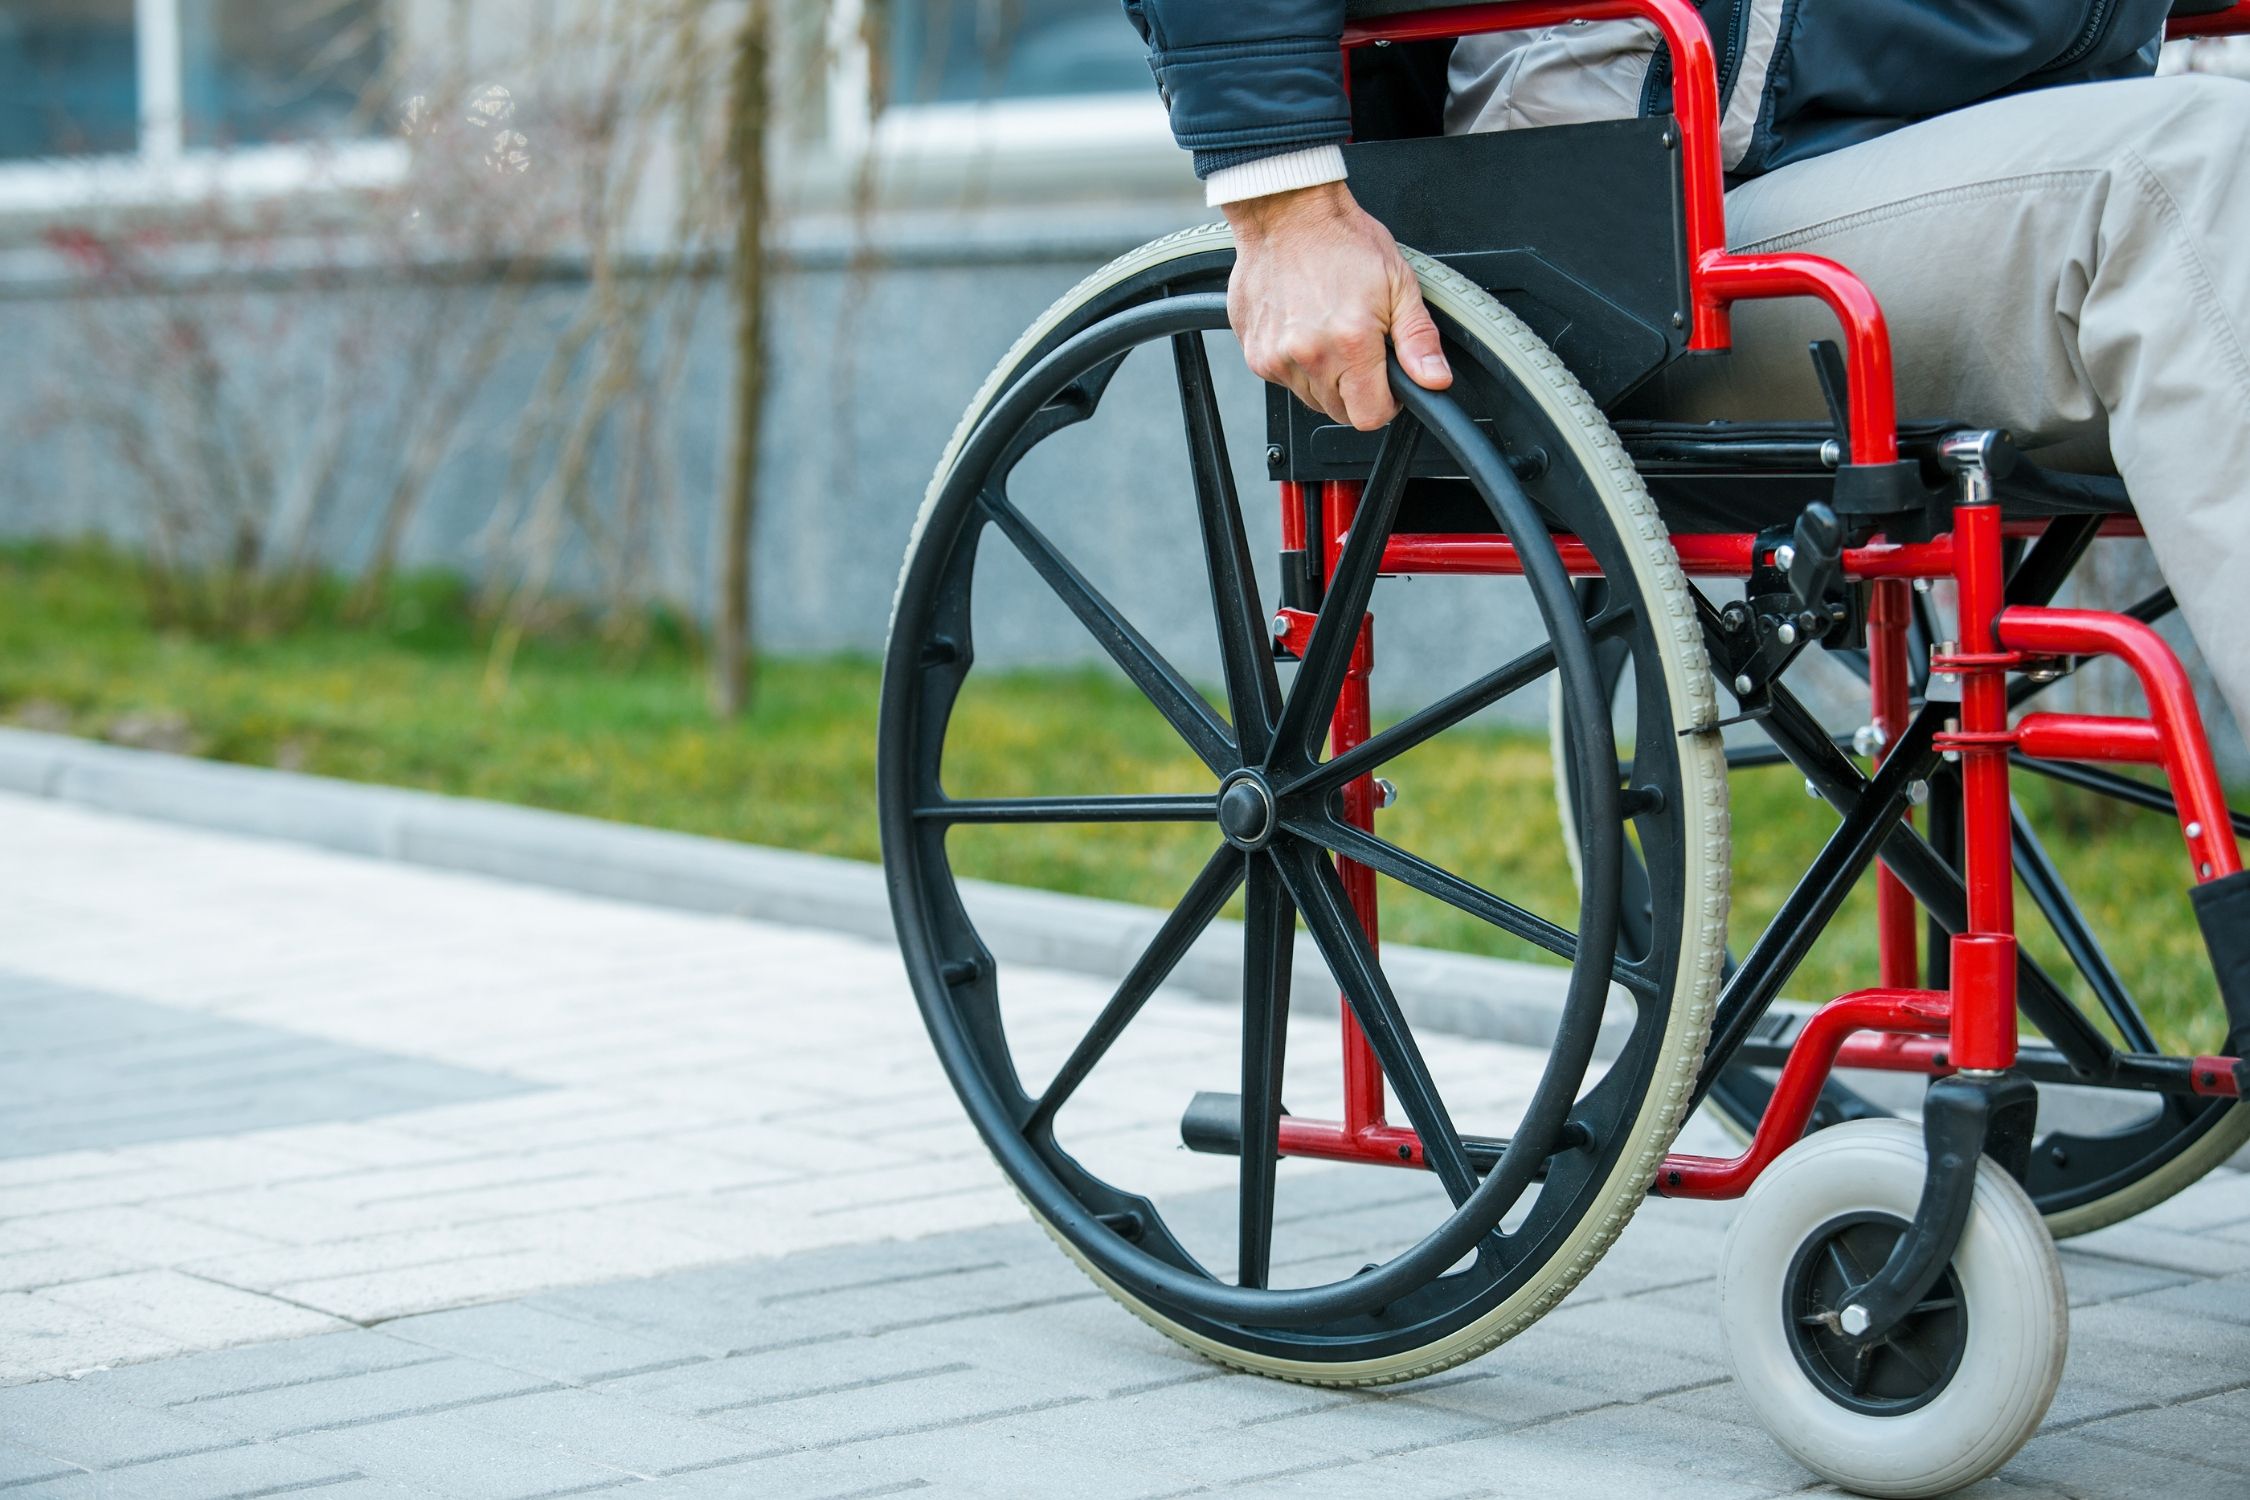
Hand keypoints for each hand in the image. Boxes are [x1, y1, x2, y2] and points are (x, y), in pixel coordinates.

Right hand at [1223, 181, 1452, 431]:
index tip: (1386, 381)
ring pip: (1310, 398)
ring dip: (1324, 376)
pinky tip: (1303, 327)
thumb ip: (1418, 338)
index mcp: (1351, 341)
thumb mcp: (1398, 282)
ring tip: (1328, 331)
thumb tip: (1435, 378)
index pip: (1370, 416)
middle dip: (1355, 388)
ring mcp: (1276, 357)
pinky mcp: (1254, 354)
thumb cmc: (1341, 240)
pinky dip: (1296, 363)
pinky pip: (1283, 380)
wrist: (1286, 213)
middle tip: (1358, 345)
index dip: (1385, 403)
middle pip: (1340, 412)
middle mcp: (1309, 355)